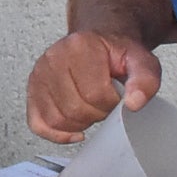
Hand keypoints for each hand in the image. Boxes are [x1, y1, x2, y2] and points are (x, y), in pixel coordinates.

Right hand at [24, 31, 162, 142]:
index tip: (117, 96)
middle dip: (96, 114)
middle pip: (74, 109)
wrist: (99, 42)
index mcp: (80, 46)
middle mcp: (53, 58)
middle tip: (105, 104)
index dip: (111, 103)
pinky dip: (56, 134)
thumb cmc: (116, 54)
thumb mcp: (141, 61)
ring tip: (91, 110)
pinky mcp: (32, 90)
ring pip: (56, 119)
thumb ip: (145, 80)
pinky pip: (37, 124)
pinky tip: (74, 130)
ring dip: (79, 124)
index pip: (95, 94)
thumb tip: (134, 103)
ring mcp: (39, 75)